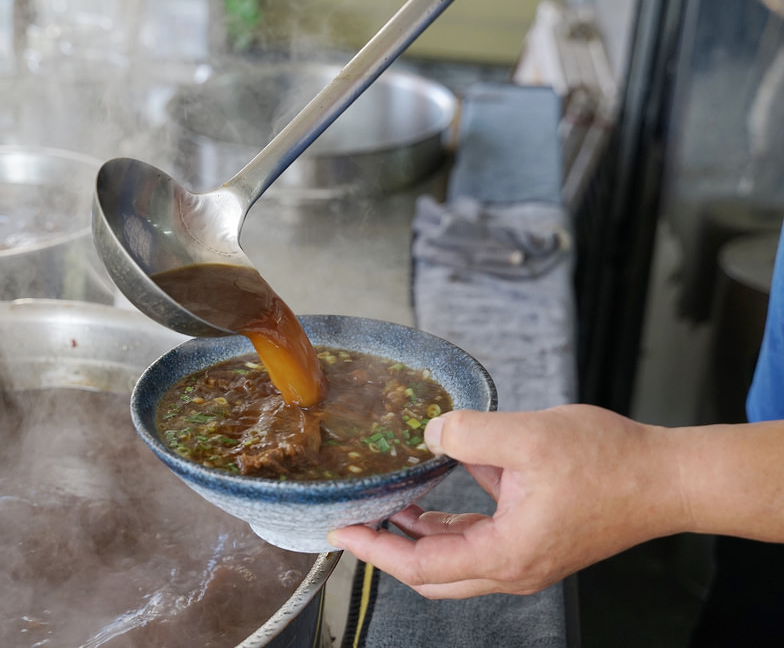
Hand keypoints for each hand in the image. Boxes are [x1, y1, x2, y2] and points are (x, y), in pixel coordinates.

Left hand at [328, 404, 685, 597]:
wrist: (666, 479)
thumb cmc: (610, 463)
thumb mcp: (528, 436)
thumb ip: (468, 433)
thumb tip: (430, 433)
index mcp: (507, 553)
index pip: (421, 566)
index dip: (375, 550)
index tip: (342, 533)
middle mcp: (514, 567)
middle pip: (433, 575)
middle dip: (388, 550)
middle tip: (355, 524)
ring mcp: (527, 559)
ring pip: (455, 561)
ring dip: (418, 537)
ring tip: (386, 507)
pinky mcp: (537, 543)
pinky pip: (479, 543)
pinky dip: (450, 525)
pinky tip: (434, 495)